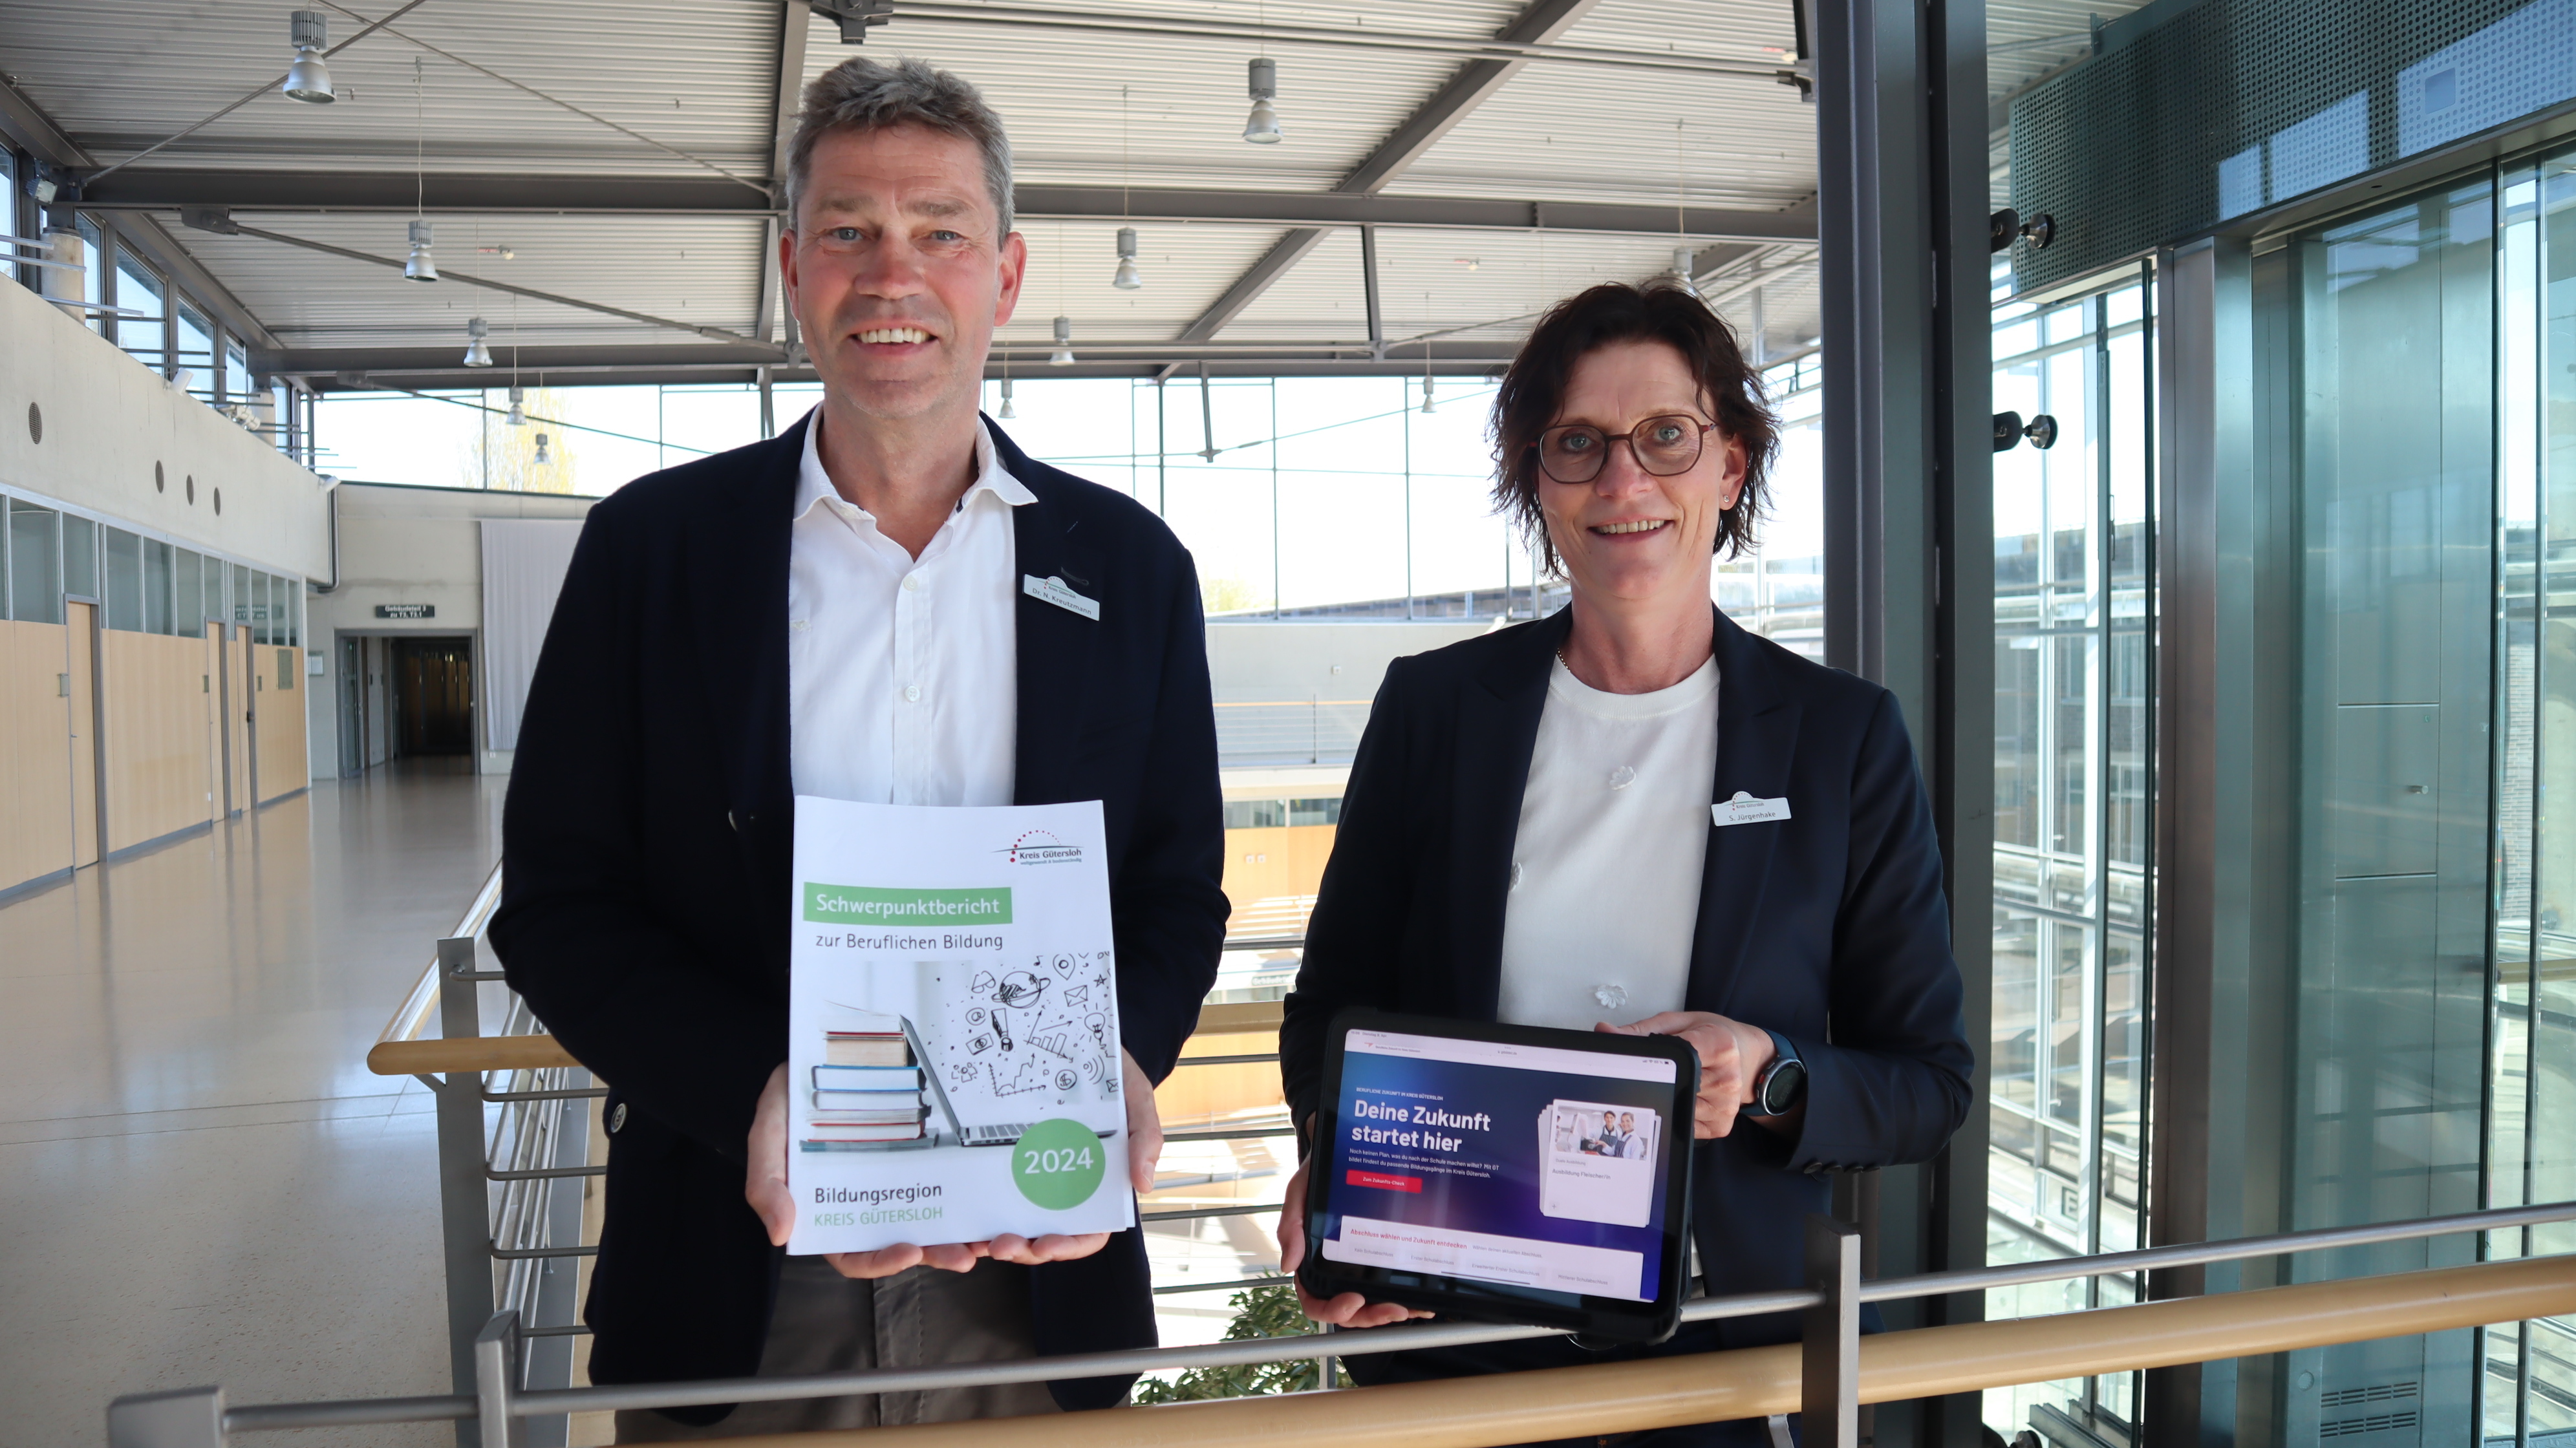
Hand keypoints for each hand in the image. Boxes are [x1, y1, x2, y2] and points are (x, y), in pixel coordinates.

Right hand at [742, 1061, 1118, 1278]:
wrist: (821, 1044)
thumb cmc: (791, 1094)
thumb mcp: (769, 1132)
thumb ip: (766, 1182)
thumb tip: (781, 1234)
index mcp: (833, 1205)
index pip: (854, 1251)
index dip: (880, 1261)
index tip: (907, 1252)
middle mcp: (874, 1197)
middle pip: (905, 1240)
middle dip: (936, 1252)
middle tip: (966, 1254)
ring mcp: (904, 1175)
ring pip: (936, 1216)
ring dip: (963, 1231)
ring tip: (991, 1238)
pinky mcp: (929, 1149)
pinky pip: (953, 1176)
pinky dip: (973, 1189)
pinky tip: (997, 1188)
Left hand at [980, 1049, 1166, 1270]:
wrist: (1078, 1044)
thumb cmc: (1113, 1076)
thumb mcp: (1136, 1100)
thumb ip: (1146, 1139)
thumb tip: (1143, 1185)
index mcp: (1096, 1186)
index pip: (1087, 1233)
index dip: (1068, 1246)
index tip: (1047, 1245)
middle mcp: (1061, 1190)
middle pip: (1045, 1237)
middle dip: (1024, 1249)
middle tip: (1001, 1244)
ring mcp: (1029, 1176)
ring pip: (1013, 1223)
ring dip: (994, 1239)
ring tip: (975, 1240)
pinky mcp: (1002, 1160)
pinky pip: (987, 1194)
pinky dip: (974, 1212)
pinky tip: (959, 1215)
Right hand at [1275, 1155, 1434, 1327]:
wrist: (1346, 1147)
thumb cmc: (1318, 1172)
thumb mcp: (1299, 1192)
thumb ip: (1291, 1226)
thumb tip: (1288, 1265)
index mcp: (1311, 1261)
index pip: (1315, 1300)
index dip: (1333, 1310)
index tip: (1353, 1301)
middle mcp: (1336, 1269)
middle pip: (1350, 1310)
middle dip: (1371, 1316)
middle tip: (1394, 1310)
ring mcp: (1360, 1266)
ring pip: (1373, 1303)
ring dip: (1392, 1313)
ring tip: (1413, 1309)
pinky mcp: (1382, 1257)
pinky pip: (1392, 1285)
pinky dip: (1408, 1298)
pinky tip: (1424, 1300)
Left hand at [1598, 1011, 1775, 1138]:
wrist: (1749, 1057)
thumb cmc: (1714, 1036)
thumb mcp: (1680, 1022)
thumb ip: (1641, 1029)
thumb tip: (1605, 1033)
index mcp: (1720, 1046)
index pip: (1676, 1055)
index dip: (1652, 1057)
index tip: (1640, 1057)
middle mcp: (1727, 1079)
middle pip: (1672, 1084)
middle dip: (1656, 1079)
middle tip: (1655, 1070)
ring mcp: (1725, 1107)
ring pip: (1674, 1107)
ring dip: (1665, 1096)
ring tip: (1675, 1080)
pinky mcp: (1720, 1126)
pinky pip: (1683, 1125)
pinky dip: (1674, 1111)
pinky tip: (1682, 1096)